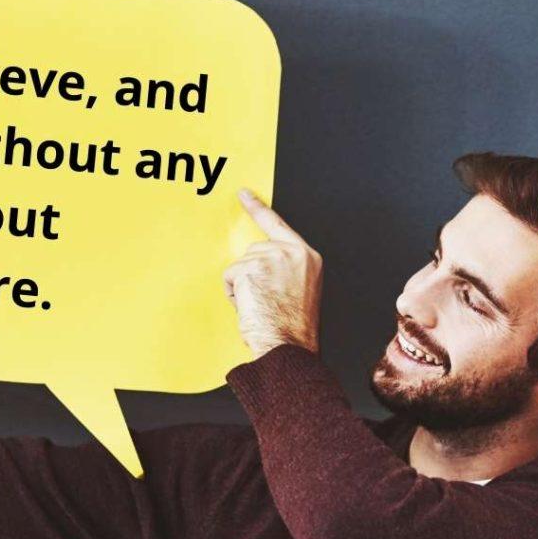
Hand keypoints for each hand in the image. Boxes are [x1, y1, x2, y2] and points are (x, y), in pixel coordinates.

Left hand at [223, 189, 322, 360]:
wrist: (287, 344)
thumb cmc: (292, 327)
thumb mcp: (300, 289)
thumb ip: (285, 269)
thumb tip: (261, 267)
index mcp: (308, 257)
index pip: (278, 225)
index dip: (258, 208)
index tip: (243, 194)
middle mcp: (292, 252)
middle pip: (253, 251)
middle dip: (251, 275)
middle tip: (265, 300)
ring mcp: (271, 257)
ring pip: (240, 264)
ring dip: (242, 286)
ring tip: (260, 305)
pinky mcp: (252, 267)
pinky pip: (230, 276)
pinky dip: (233, 293)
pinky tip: (250, 305)